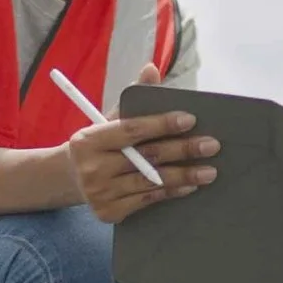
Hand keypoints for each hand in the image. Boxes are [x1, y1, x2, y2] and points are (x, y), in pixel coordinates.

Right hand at [66, 65, 218, 223]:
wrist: (71, 178)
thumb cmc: (99, 144)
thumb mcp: (109, 119)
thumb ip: (133, 98)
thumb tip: (151, 69)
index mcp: (88, 140)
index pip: (132, 130)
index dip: (162, 124)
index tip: (190, 120)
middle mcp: (92, 168)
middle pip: (146, 157)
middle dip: (183, 150)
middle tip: (211, 145)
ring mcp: (99, 193)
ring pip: (151, 182)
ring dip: (184, 176)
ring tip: (209, 171)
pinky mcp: (108, 213)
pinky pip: (147, 200)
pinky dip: (171, 192)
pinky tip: (189, 186)